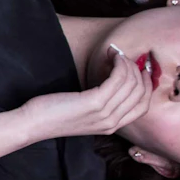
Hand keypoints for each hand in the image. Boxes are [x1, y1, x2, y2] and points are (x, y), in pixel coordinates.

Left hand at [20, 44, 154, 141]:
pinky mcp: (94, 103)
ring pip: (130, 84)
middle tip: (124, 56)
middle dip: (136, 70)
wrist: (33, 124)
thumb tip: (114, 79)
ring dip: (126, 63)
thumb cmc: (54, 114)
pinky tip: (112, 57)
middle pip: (140, 93)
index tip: (140, 69)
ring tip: (116, 53)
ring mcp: (104, 114)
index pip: (143, 106)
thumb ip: (101, 104)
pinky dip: (118, 64)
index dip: (146, 85)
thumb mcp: (84, 112)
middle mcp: (111, 123)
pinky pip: (117, 80)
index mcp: (112, 127)